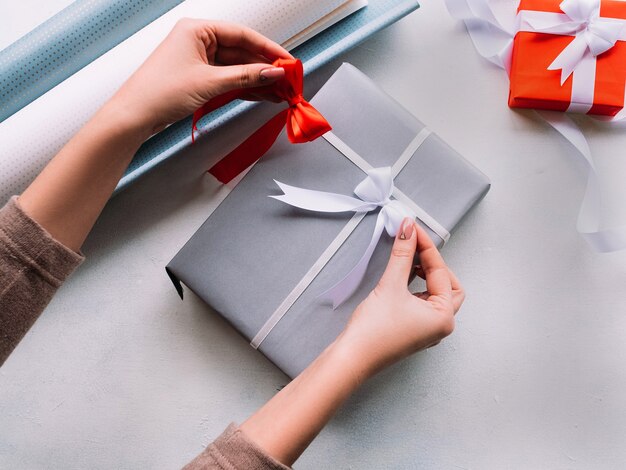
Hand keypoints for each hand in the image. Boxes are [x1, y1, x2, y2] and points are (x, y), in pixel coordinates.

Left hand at [108, 19, 292, 136]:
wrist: (135, 116)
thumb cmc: (158, 92)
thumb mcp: (210, 83)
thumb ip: (245, 77)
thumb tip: (272, 72)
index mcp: (196, 30)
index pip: (242, 34)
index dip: (267, 48)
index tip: (286, 60)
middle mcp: (198, 41)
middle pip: (241, 51)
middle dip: (264, 67)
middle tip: (286, 79)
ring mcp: (199, 61)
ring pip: (236, 68)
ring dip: (257, 80)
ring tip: (279, 90)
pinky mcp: (199, 78)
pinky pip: (228, 80)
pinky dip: (244, 88)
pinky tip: (262, 95)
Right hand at [339, 217, 463, 377]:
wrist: (351, 358)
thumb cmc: (374, 332)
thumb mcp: (390, 286)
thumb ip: (402, 255)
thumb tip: (408, 231)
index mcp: (444, 317)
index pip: (441, 272)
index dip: (426, 247)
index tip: (412, 229)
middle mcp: (440, 325)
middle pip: (447, 285)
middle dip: (432, 264)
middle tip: (415, 246)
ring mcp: (426, 330)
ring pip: (434, 294)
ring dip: (423, 275)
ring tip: (407, 260)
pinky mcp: (411, 330)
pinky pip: (421, 303)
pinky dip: (415, 287)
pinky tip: (401, 278)